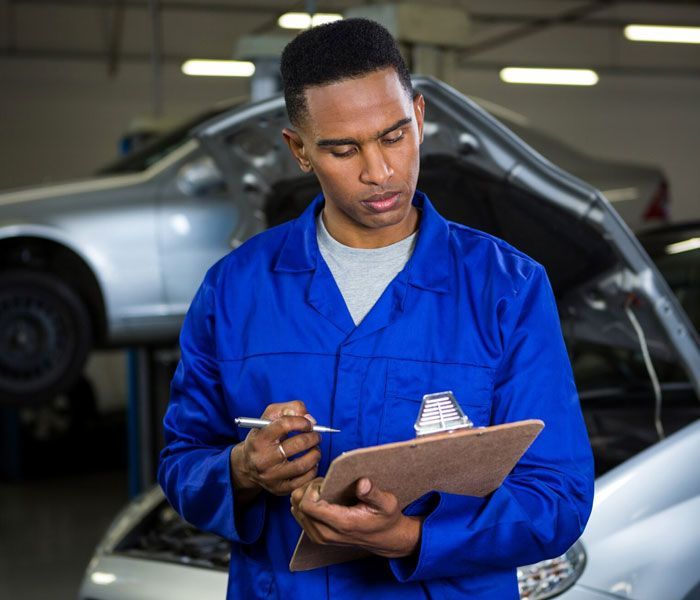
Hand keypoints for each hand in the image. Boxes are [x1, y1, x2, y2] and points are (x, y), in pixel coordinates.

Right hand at [230, 401, 320, 499]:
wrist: (247, 465)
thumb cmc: (263, 437)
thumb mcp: (269, 417)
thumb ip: (290, 409)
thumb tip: (311, 419)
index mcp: (259, 438)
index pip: (285, 424)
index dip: (302, 421)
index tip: (308, 424)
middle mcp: (263, 458)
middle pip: (297, 444)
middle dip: (313, 437)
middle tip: (316, 435)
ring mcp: (270, 476)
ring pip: (303, 464)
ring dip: (315, 454)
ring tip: (315, 449)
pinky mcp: (278, 489)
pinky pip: (303, 481)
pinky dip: (312, 470)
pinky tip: (311, 463)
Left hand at [290, 477, 422, 558]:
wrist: (385, 538)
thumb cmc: (385, 518)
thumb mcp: (387, 503)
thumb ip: (373, 493)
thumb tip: (362, 482)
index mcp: (341, 523)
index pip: (308, 505)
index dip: (311, 489)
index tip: (326, 482)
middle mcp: (326, 533)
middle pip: (298, 506)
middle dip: (307, 489)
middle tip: (324, 483)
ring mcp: (320, 537)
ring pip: (296, 511)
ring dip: (305, 496)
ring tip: (323, 490)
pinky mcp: (317, 536)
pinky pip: (300, 516)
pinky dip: (305, 504)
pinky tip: (321, 498)